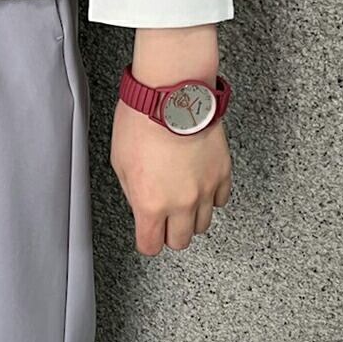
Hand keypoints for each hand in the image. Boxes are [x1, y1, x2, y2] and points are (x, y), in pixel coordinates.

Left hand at [109, 25, 232, 255]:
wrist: (171, 96)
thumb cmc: (141, 122)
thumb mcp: (120, 163)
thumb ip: (133, 193)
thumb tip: (141, 205)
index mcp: (150, 204)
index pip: (150, 245)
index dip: (146, 241)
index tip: (147, 236)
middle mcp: (181, 203)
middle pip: (180, 241)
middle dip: (169, 233)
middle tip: (164, 220)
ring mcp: (205, 189)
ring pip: (203, 225)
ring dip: (191, 218)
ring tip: (182, 202)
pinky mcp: (222, 173)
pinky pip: (221, 200)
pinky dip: (211, 198)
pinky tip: (200, 186)